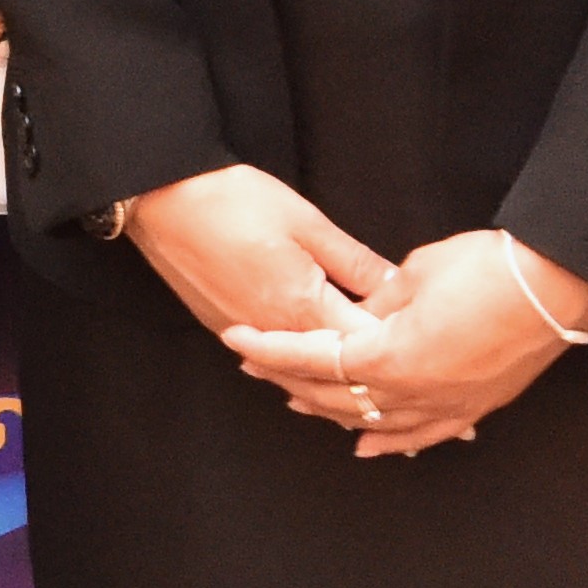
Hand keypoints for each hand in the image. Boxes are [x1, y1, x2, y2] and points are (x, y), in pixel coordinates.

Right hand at [123, 167, 392, 362]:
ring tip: (370, 388)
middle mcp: (273, 334)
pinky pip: (270, 365)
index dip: (397, 348)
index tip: (424, 349)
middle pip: (332, 374)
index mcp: (302, 307)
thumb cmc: (233, 201)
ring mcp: (244, 337)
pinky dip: (298, 371)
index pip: (363, 348)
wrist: (163, 199)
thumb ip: (355, 262)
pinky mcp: (223, 330)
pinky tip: (315, 369)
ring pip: (299, 377)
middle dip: (370, 375)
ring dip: (333, 381)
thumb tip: (396, 286)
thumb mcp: (308, 222)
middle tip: (408, 378)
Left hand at [231, 228, 587, 460]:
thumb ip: (380, 303)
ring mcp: (444, 407)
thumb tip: (368, 318)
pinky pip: (423, 435)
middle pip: (334, 394)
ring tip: (298, 401)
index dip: (271, 348)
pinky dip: (390, 442)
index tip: (237, 340)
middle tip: (256, 366)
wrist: (558, 283)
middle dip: (289, 379)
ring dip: (331, 412)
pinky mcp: (473, 408)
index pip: (312, 356)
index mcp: (387, 356)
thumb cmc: (489, 268)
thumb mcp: (416, 274)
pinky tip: (368, 447)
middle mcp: (411, 393)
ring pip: (372, 422)